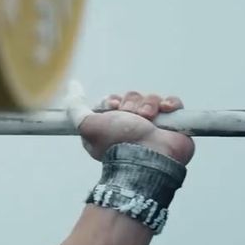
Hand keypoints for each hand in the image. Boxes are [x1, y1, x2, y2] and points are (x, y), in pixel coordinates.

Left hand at [76, 91, 195, 166]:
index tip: (112, 108)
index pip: (112, 102)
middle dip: (130, 104)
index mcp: (110, 128)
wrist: (150, 157)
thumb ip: (75, 107)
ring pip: (150, 98)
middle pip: (131, 98)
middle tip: (131, 117)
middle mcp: (130, 126)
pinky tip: (165, 110)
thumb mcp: (87, 124)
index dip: (112, 102)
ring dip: (148, 105)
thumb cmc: (118, 143)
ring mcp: (152, 125)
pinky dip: (169, 103)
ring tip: (147, 119)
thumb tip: (72, 86)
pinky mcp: (172, 124)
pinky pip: (172, 103)